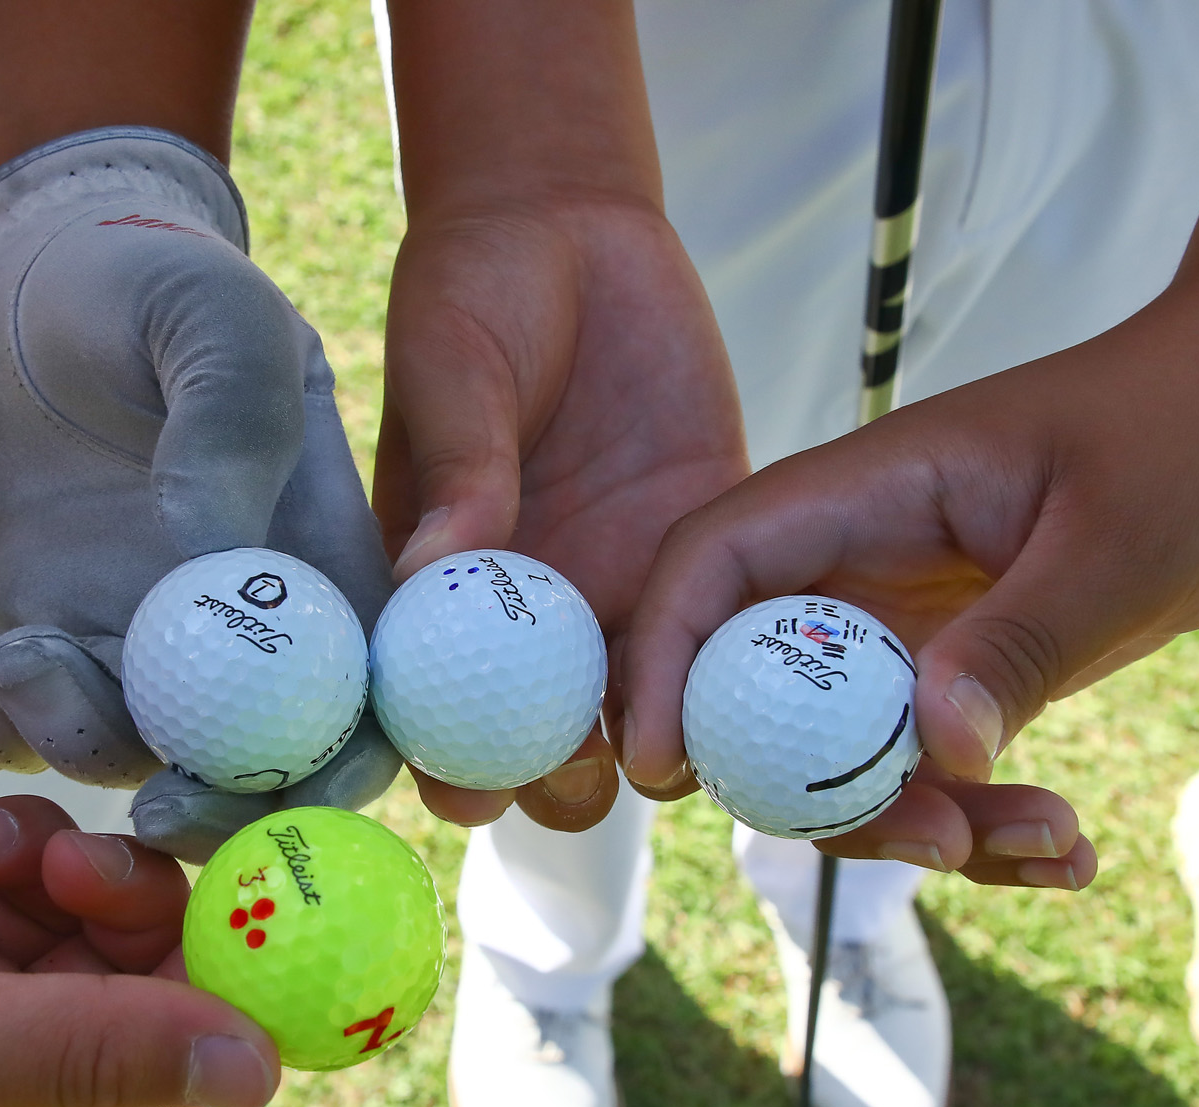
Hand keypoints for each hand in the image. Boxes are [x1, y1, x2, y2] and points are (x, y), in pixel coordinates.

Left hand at [0, 127, 399, 859]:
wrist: (42, 270)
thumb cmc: (160, 280)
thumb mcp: (217, 322)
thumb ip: (232, 425)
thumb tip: (210, 558)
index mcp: (321, 574)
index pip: (360, 714)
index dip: (335, 777)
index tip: (272, 787)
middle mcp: (238, 631)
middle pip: (247, 771)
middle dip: (202, 812)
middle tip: (141, 809)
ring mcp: (134, 640)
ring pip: (118, 757)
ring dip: (65, 741)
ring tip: (14, 653)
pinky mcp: (39, 630)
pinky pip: (10, 721)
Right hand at [375, 191, 747, 829]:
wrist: (573, 221)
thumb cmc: (478, 291)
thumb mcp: (454, 370)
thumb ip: (457, 470)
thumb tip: (430, 574)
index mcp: (445, 583)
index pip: (436, 701)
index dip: (449, 761)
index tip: (473, 793)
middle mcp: (531, 608)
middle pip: (540, 734)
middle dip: (556, 780)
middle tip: (585, 774)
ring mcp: (618, 586)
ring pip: (639, 708)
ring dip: (658, 747)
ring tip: (684, 760)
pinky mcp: (703, 548)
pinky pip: (724, 634)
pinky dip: (742, 679)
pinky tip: (768, 702)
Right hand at [616, 282, 1198, 890]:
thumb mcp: (1125, 539)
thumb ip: (1020, 640)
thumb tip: (935, 749)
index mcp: (871, 491)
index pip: (713, 565)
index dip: (661, 662)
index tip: (668, 768)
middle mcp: (867, 560)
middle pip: (760, 687)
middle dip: (815, 789)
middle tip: (930, 839)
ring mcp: (912, 622)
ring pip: (848, 751)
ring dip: (919, 822)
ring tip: (1054, 843)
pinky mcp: (962, 670)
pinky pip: (931, 767)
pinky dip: (982, 822)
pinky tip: (1067, 849)